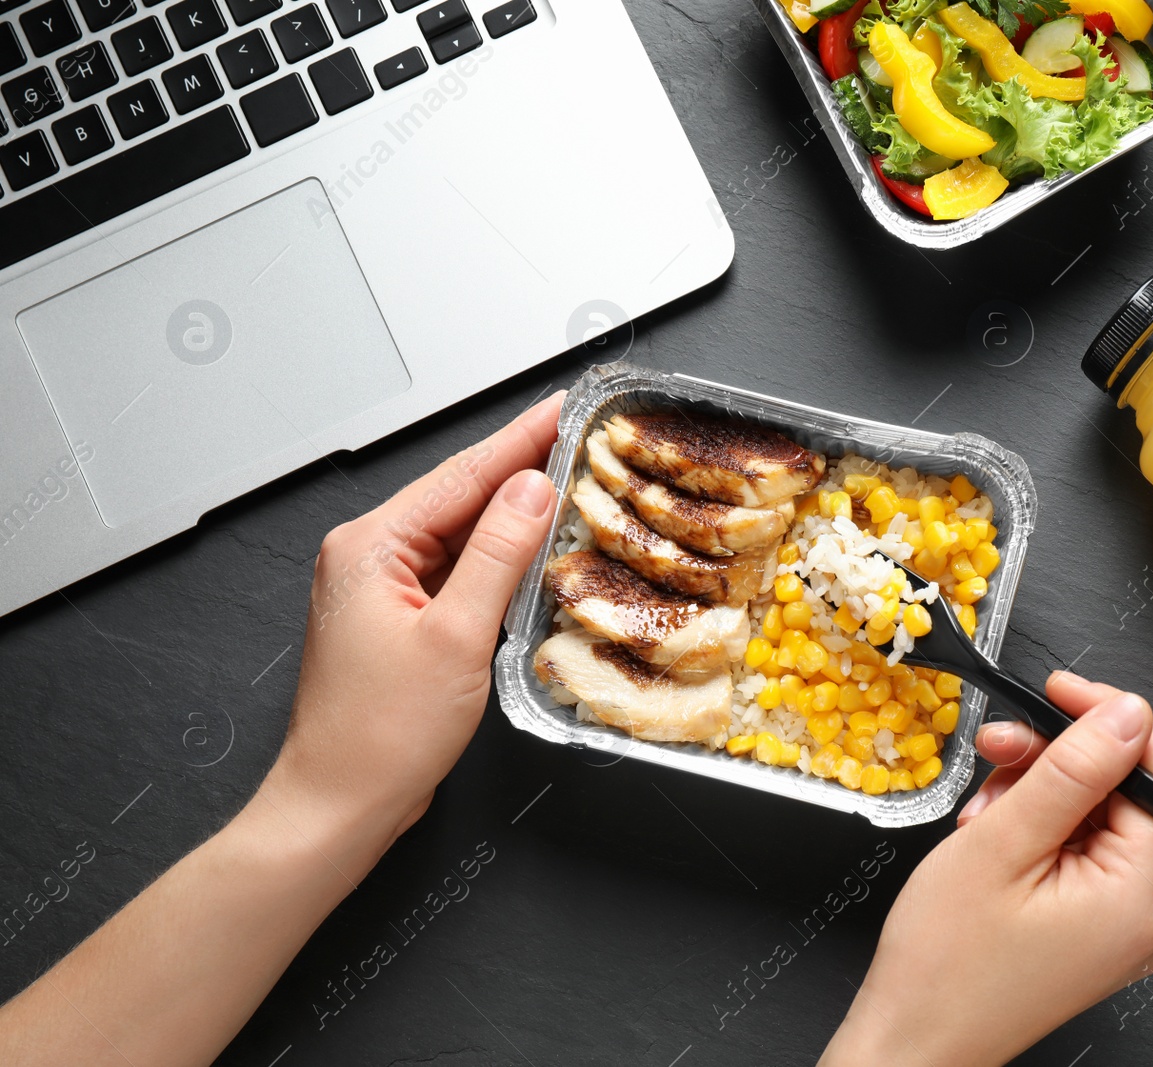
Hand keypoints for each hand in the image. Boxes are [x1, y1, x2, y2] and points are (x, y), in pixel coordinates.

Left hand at [260, 392, 563, 861]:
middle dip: (522, 469)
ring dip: (514, 515)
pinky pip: (456, 571)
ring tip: (571, 483)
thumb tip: (533, 489)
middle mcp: (368, 557)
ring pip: (461, 535)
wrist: (339, 805)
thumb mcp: (457, 636)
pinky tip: (534, 550)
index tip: (563, 407)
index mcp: (370, 547)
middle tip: (581, 438)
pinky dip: (497, 559)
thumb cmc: (380, 736)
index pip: (462, 476)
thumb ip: (498, 554)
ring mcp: (382, 588)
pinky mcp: (399, 619)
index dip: (521, 439)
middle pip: (460, 498)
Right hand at [820, 672, 1152, 1066]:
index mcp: (1140, 897)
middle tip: (997, 752)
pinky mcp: (1096, 929)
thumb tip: (1126, 713)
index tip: (1057, 689)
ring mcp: (1123, 926)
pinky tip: (993, 839)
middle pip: (1122, 793)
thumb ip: (1072, 770)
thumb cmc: (945, 965)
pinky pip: (1080, 851)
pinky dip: (1036, 831)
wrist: (912, 1040)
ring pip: (1095, 816)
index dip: (1105, 720)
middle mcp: (1147, 915)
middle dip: (1055, 762)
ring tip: (982, 817)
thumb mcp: (1003, 842)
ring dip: (1036, 796)